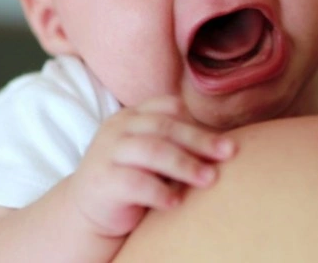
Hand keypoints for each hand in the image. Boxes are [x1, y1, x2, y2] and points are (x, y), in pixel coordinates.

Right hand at [68, 95, 235, 237]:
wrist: (88, 210)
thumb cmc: (131, 178)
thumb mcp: (150, 153)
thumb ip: (174, 143)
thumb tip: (225, 145)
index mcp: (131, 116)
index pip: (165, 106)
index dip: (195, 121)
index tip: (222, 141)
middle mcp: (118, 129)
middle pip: (163, 126)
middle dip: (199, 140)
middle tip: (229, 153)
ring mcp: (107, 153)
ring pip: (151, 150)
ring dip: (184, 164)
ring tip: (210, 179)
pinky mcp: (102, 181)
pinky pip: (134, 182)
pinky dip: (159, 191)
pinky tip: (177, 202)